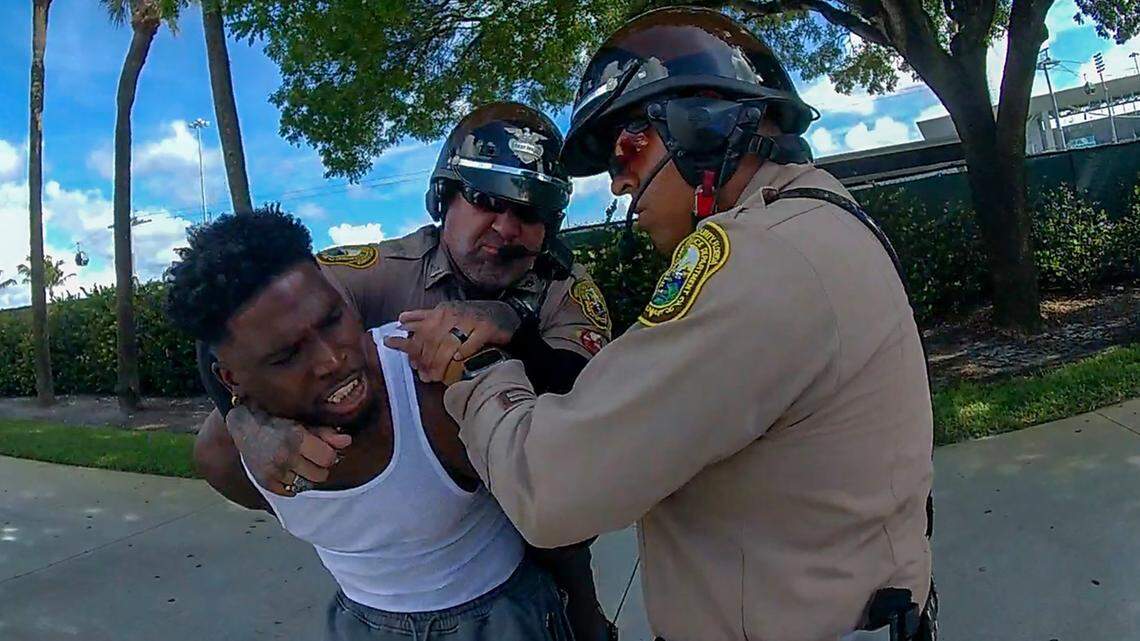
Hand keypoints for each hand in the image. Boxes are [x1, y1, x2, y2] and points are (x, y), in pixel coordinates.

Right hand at [224, 404, 351, 495]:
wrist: (245, 427)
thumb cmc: (277, 422)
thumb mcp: (303, 423)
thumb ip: (326, 434)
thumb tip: (347, 441)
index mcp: (296, 439)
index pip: (328, 458)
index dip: (330, 455)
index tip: (325, 451)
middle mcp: (285, 457)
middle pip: (320, 475)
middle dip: (320, 467)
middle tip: (312, 459)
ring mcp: (274, 472)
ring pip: (307, 485)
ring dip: (307, 477)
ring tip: (301, 465)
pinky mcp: (265, 483)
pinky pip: (291, 492)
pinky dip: (293, 485)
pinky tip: (289, 472)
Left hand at [384, 300, 519, 382]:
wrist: (503, 312)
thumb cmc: (470, 317)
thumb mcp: (445, 313)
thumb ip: (423, 317)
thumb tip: (401, 320)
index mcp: (441, 311)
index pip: (420, 329)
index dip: (413, 348)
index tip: (412, 364)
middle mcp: (454, 313)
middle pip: (433, 339)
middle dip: (426, 359)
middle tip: (424, 374)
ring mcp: (471, 320)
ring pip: (450, 343)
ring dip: (441, 362)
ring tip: (436, 376)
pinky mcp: (487, 328)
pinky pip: (473, 342)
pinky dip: (464, 351)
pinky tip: (458, 360)